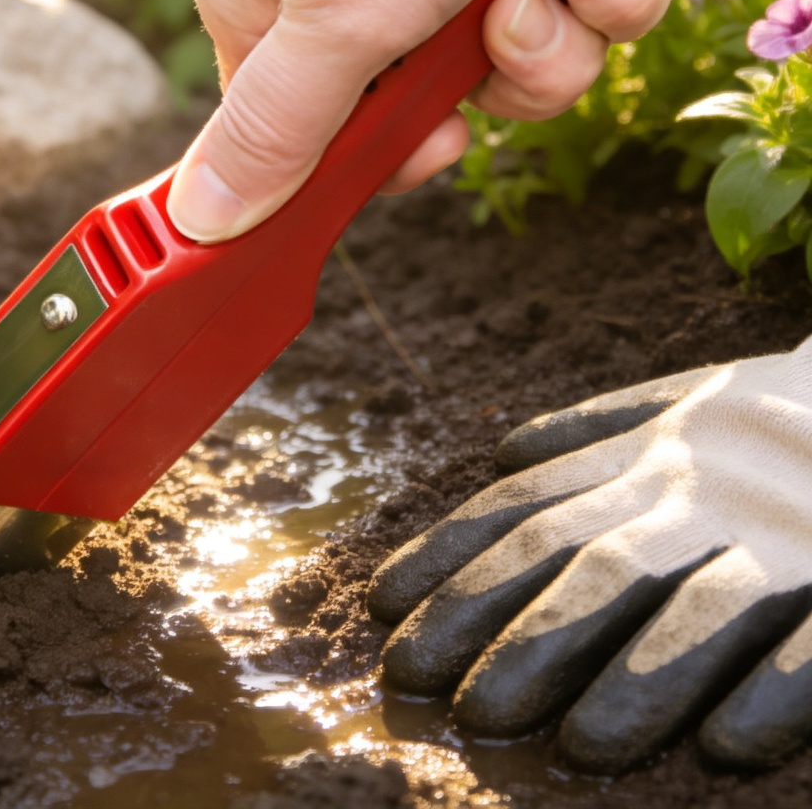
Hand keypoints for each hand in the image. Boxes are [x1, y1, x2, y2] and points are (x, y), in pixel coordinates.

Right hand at [170, 0, 720, 235]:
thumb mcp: (336, 14)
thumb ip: (278, 132)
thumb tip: (200, 221)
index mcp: (285, 10)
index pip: (327, 141)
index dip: (403, 150)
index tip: (448, 132)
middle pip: (468, 99)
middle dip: (525, 64)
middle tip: (512, 4)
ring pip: (560, 39)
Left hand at [367, 340, 811, 771]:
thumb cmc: (780, 414)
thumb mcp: (685, 400)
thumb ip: (595, 428)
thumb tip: (504, 453)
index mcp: (650, 455)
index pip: (526, 509)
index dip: (449, 558)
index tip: (381, 607)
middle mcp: (695, 492)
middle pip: (581, 563)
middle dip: (502, 629)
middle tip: (434, 695)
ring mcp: (776, 535)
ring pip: (684, 607)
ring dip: (624, 678)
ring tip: (569, 747)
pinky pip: (811, 647)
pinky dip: (766, 692)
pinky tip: (720, 748)